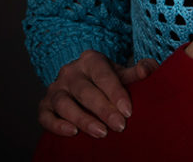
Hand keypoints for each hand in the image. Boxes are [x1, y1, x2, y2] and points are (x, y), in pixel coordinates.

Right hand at [38, 50, 157, 137]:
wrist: (81, 79)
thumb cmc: (104, 78)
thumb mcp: (120, 72)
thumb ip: (136, 72)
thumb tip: (149, 68)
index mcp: (90, 59)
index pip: (103, 75)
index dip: (116, 93)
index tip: (128, 111)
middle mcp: (70, 72)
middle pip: (85, 91)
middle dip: (103, 110)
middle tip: (120, 126)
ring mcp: (55, 88)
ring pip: (64, 104)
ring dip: (82, 119)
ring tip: (100, 133)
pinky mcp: (44, 105)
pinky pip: (45, 116)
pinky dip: (56, 125)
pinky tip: (72, 133)